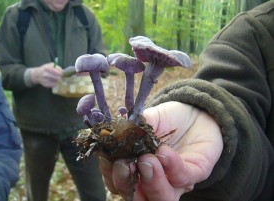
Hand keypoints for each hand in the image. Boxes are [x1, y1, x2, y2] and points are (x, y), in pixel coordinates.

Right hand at [30, 62, 62, 87]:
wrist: (37, 74)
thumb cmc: (46, 69)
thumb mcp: (50, 65)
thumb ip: (57, 67)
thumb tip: (62, 72)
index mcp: (47, 68)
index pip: (58, 72)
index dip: (61, 73)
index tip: (61, 73)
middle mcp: (45, 74)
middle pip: (57, 78)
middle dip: (60, 77)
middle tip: (60, 77)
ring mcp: (45, 80)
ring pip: (56, 82)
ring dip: (57, 80)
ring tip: (56, 78)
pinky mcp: (45, 85)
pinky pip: (53, 85)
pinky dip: (55, 83)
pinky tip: (53, 81)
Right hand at [99, 101, 222, 200]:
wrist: (195, 111)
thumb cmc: (166, 118)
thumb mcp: (146, 119)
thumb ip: (133, 127)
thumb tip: (115, 133)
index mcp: (136, 170)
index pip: (117, 182)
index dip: (109, 174)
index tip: (108, 157)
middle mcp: (153, 181)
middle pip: (136, 197)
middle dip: (126, 183)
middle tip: (125, 164)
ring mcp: (174, 182)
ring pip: (160, 198)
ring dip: (151, 182)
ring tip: (147, 160)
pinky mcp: (194, 174)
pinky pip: (182, 178)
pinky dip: (171, 165)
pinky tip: (165, 151)